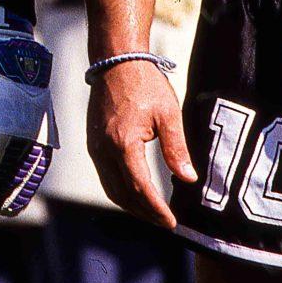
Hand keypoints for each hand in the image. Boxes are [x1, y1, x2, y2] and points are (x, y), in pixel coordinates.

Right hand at [85, 57, 195, 228]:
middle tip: (164, 222)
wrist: (116, 60)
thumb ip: (176, 148)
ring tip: (152, 212)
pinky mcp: (93, 142)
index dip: (156, 209)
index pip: (140, 188)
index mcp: (123, 144)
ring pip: (110, 188)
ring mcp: (95, 146)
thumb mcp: (168, 114)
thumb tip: (188, 178)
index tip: (171, 222)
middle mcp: (103, 149)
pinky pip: (105, 176)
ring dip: (131, 205)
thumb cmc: (144, 83)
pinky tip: (135, 191)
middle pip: (122, 194)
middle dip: (144, 213)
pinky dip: (120, 190)